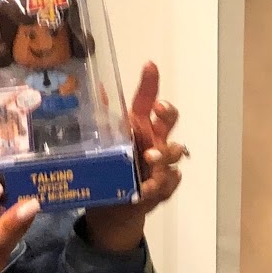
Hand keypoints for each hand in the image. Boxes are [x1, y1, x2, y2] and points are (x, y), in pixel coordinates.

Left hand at [80, 61, 184, 252]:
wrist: (116, 207)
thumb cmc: (114, 168)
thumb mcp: (104, 144)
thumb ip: (103, 118)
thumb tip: (96, 89)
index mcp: (140, 126)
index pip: (148, 100)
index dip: (150, 83)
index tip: (149, 65)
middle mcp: (156, 140)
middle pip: (170, 120)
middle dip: (167, 113)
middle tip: (159, 109)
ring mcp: (162, 164)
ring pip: (174, 152)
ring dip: (164, 153)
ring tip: (150, 158)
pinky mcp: (164, 187)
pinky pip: (171, 181)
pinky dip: (164, 183)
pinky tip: (153, 185)